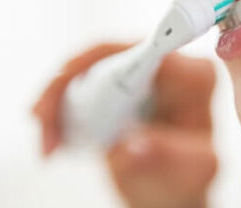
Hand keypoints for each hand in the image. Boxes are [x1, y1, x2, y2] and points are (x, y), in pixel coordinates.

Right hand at [33, 44, 216, 207]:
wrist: (171, 189)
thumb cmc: (187, 178)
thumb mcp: (189, 173)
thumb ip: (165, 157)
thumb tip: (131, 146)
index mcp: (195, 79)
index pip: (148, 50)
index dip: (104, 56)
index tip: (67, 72)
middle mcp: (172, 67)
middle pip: (108, 55)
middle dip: (67, 85)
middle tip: (45, 123)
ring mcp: (145, 72)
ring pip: (88, 67)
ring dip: (58, 101)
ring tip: (49, 141)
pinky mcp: (124, 82)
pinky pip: (84, 81)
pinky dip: (62, 106)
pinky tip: (53, 133)